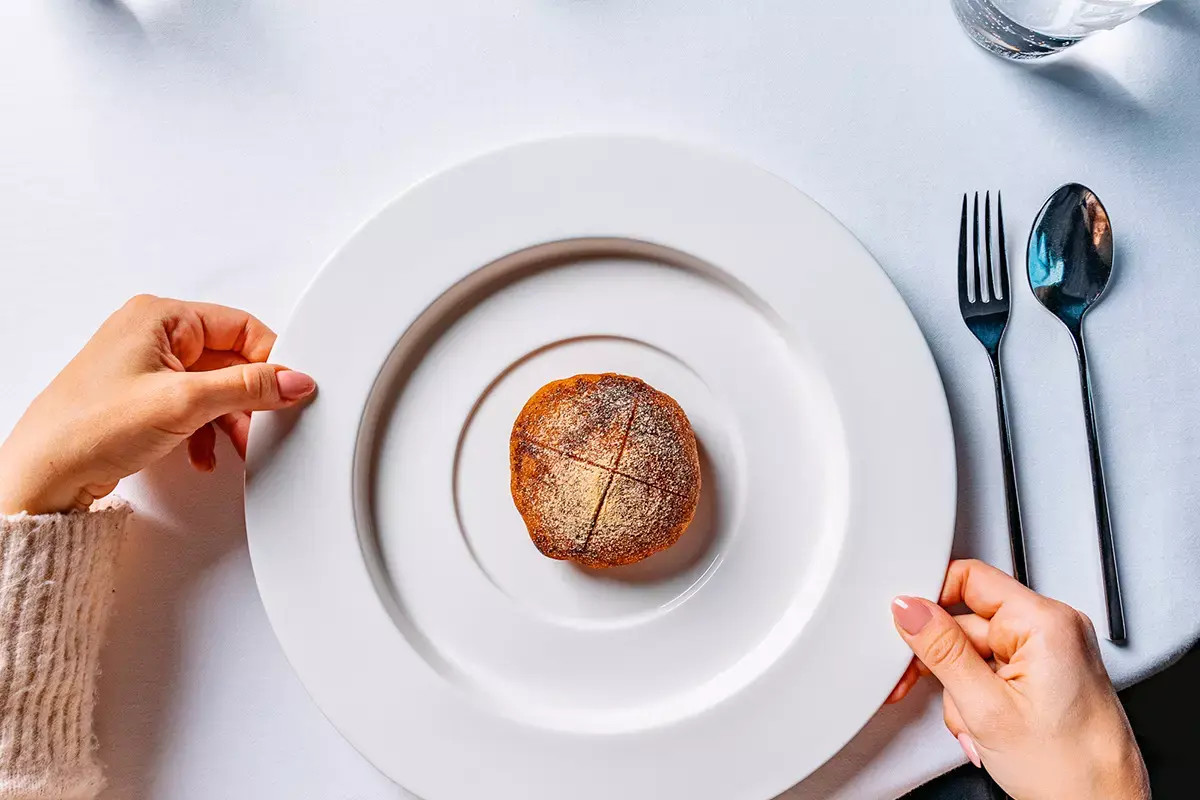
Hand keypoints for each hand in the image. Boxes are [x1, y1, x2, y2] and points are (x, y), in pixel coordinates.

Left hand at [0, 295, 315, 514]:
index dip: (271, 359)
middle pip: (230, 359)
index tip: (290, 388)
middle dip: (249, 398)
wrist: (43, 475)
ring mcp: (146, 369)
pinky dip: (207, 431)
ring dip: (230, 419)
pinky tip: (206, 453)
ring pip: (215, 388)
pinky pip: (194, 408)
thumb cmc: (87, 426)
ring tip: (237, 445)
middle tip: (265, 422)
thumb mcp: (185, 402)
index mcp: (160, 316)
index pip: (241, 326)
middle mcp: (153, 336)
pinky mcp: (143, 400)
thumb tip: (294, 379)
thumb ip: (249, 388)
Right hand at [886, 559, 1147, 799]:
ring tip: (973, 725)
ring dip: (961, 688)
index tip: (907, 628)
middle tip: (926, 686)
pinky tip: (983, 726)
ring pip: (975, 651)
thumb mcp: (986, 708)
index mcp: (1046, 622)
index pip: (970, 578)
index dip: (930, 601)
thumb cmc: (1069, 771)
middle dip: (944, 662)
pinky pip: (994, 669)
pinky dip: (979, 697)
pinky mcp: (1049, 674)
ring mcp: (1053, 652)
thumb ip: (941, 650)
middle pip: (967, 621)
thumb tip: (909, 609)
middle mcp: (1055, 628)